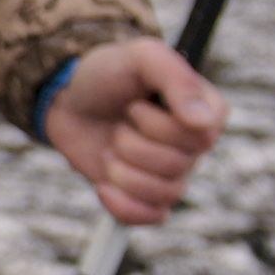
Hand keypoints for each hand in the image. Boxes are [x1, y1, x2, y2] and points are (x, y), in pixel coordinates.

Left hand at [43, 38, 227, 230]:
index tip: (136, 104)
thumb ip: (176, 79)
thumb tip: (203, 123)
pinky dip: (124, 206)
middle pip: (178, 165)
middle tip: (120, 122)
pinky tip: (103, 186)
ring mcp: (172, 171)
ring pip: (165, 193)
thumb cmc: (108, 72)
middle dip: (133, 144)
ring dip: (123, 170)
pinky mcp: (146, 193)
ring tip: (111, 147)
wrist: (67, 99)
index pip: (202, 137)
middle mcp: (195, 144)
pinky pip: (151, 216)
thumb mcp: (141, 57)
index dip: (162, 126)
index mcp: (206, 110)